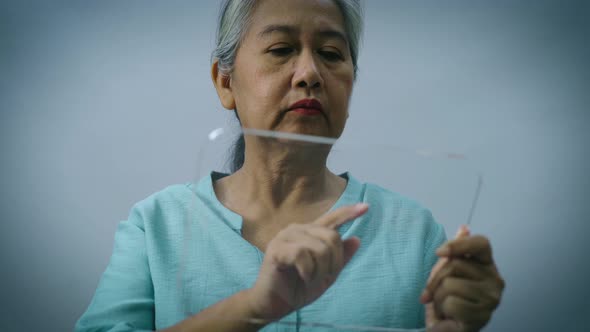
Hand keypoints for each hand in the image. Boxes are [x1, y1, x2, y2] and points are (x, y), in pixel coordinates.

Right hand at [246, 203, 368, 321]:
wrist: (273, 305)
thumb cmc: (297, 288)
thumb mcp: (326, 275)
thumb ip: (340, 258)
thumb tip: (356, 239)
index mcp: (309, 233)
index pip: (332, 218)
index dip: (349, 213)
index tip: (366, 207)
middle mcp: (297, 229)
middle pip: (332, 237)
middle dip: (334, 263)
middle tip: (322, 277)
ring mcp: (285, 237)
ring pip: (320, 248)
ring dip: (320, 271)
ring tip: (309, 279)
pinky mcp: (276, 248)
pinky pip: (304, 255)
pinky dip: (308, 272)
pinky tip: (301, 277)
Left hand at [422, 226, 504, 331]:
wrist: (446, 327)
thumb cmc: (447, 297)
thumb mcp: (448, 270)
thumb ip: (456, 250)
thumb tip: (464, 227)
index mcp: (487, 265)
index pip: (481, 243)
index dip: (458, 244)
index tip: (439, 252)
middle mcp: (495, 280)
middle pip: (455, 264)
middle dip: (435, 279)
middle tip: (433, 292)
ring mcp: (491, 300)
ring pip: (450, 285)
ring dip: (438, 296)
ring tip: (445, 304)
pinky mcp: (482, 317)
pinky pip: (452, 303)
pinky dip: (443, 309)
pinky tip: (450, 315)